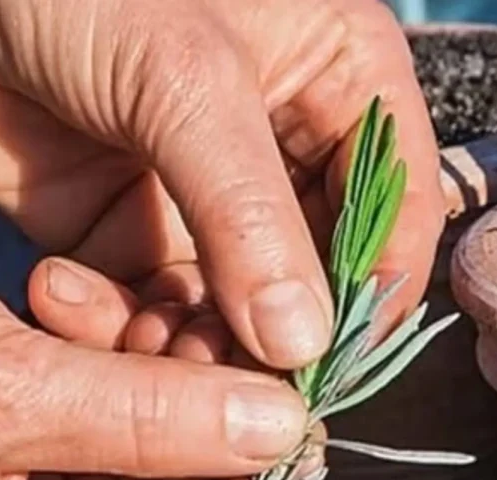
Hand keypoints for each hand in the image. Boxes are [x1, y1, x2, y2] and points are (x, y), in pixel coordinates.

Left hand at [0, 0, 444, 371]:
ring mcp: (214, 198)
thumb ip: (250, 214)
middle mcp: (290, 148)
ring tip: (162, 347)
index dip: (376, 287)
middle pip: (323, 269)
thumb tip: (304, 343)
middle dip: (284, 327)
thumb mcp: (186, 83)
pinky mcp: (140, 233)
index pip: (395, 208)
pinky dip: (143, 332)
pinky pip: (165, 307)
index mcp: (343, 83)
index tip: (334, 358)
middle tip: (245, 379)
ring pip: (244, 304)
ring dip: (210, 341)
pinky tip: (100, 315)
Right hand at [0, 250, 318, 479]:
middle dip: (204, 407)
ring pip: (155, 430)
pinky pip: (109, 386)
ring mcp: (30, 479)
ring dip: (156, 358)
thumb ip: (146, 422)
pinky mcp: (25, 415)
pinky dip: (107, 336)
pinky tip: (59, 291)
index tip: (295, 423)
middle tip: (204, 335)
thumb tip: (281, 432)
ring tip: (116, 303)